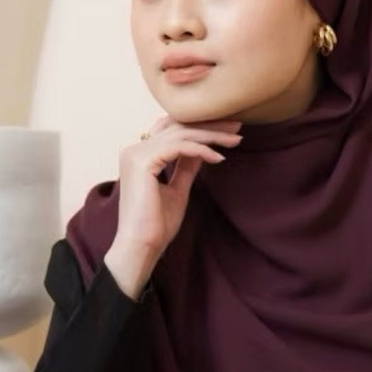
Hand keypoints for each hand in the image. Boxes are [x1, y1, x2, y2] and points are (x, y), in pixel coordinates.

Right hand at [113, 115, 242, 260]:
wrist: (142, 246)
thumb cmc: (156, 224)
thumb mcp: (177, 189)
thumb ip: (185, 166)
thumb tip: (201, 149)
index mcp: (139, 155)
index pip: (172, 130)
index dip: (200, 127)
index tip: (227, 131)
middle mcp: (134, 149)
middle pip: (178, 126)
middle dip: (210, 125)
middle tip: (237, 126)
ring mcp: (136, 153)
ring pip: (181, 134)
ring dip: (211, 135)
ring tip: (235, 140)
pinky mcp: (143, 161)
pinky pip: (180, 147)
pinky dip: (202, 150)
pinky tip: (219, 158)